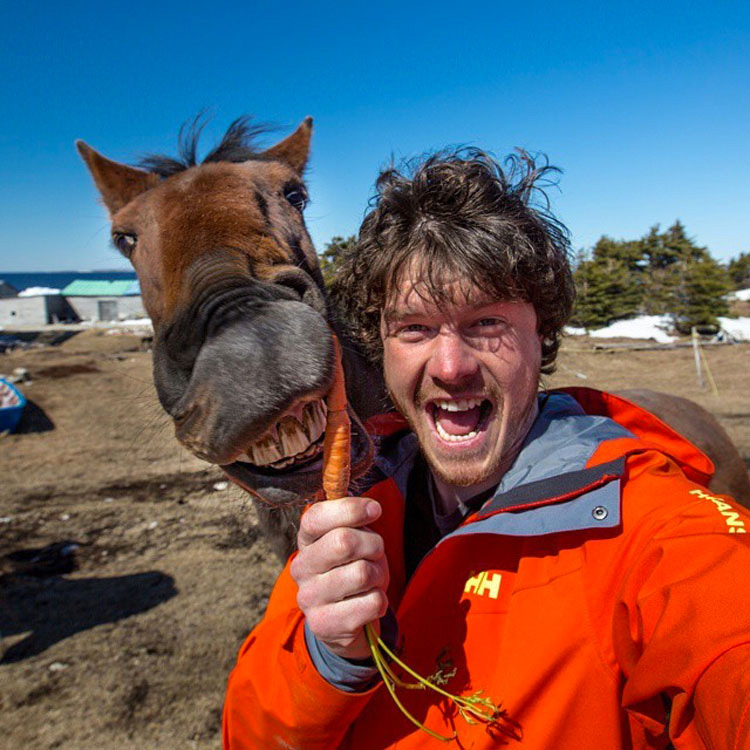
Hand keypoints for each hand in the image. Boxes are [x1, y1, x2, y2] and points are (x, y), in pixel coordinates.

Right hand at [290, 497, 388, 659]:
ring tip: (372, 581)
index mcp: (305, 540)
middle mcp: (300, 567)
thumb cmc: (353, 568)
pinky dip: (381, 601)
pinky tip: (369, 603)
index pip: (316, 516)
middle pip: (343, 541)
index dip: (350, 509)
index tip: (374, 510)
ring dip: (379, 575)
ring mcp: (309, 598)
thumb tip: (371, 507)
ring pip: (362, 573)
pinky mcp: (323, 624)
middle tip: (376, 553)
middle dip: (373, 544)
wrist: (346, 621)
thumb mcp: (354, 540)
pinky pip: (371, 603)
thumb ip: (355, 521)